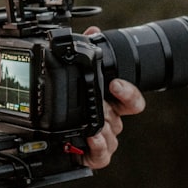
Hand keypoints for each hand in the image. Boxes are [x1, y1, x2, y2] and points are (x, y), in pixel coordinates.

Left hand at [78, 23, 146, 169]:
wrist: (55, 135)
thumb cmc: (74, 106)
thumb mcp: (79, 76)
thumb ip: (88, 51)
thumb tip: (93, 31)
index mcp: (111, 103)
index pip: (131, 99)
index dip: (128, 92)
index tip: (115, 84)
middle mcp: (111, 120)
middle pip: (120, 117)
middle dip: (108, 111)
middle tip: (98, 107)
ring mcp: (104, 138)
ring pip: (112, 135)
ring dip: (103, 128)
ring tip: (93, 124)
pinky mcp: (94, 155)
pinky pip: (103, 156)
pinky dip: (99, 148)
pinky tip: (91, 139)